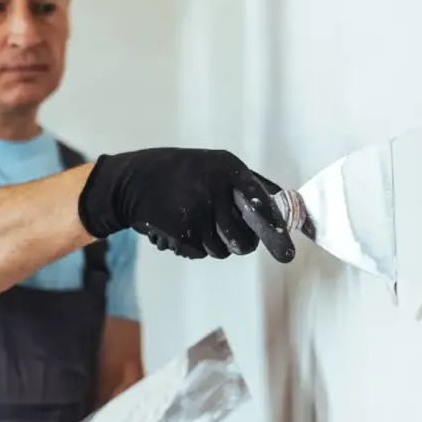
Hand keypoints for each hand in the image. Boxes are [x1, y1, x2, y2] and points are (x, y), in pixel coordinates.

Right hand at [77, 148, 295, 262]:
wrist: (134, 180)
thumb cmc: (183, 173)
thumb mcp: (217, 167)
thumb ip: (250, 186)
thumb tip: (285, 206)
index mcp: (229, 169)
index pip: (260, 204)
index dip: (275, 230)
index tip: (287, 254)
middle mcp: (216, 189)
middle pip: (245, 241)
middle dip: (239, 243)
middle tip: (225, 229)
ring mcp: (198, 211)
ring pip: (223, 251)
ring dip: (213, 243)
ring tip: (196, 219)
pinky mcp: (181, 229)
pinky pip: (200, 252)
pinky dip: (193, 246)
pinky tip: (181, 226)